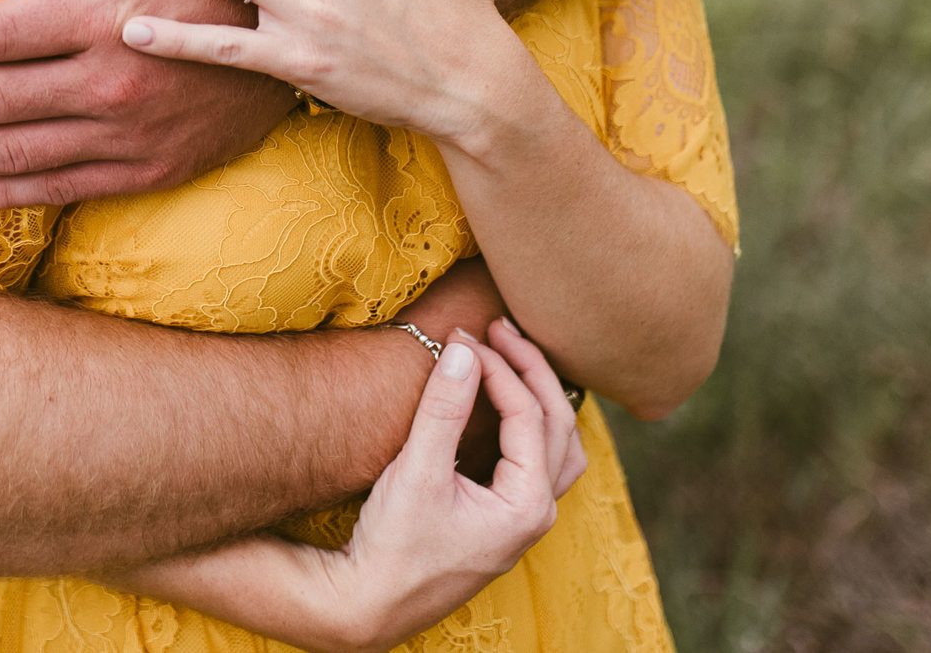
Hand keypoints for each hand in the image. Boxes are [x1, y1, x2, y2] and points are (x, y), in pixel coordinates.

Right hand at [326, 318, 584, 649]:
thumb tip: (463, 349)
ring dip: (542, 397)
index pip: (529, 414)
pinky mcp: (503, 521)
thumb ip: (444, 410)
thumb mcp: (417, 472)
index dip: (499, 367)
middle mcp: (537, 514)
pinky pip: (539, 462)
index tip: (463, 335)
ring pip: (559, 447)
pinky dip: (532, 425)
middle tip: (499, 327)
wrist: (371, 603)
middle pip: (559, 424)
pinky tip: (505, 406)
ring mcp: (523, 521)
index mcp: (527, 505)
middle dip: (530, 370)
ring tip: (513, 358)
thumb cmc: (394, 545)